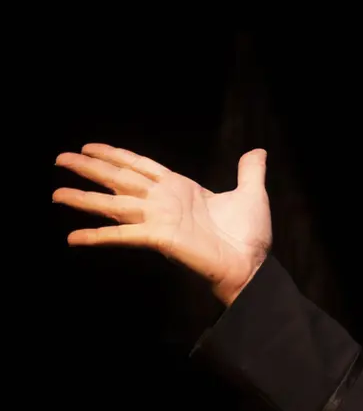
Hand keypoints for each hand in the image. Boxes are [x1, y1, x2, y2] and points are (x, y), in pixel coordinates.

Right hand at [53, 144, 272, 304]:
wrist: (253, 263)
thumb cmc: (250, 235)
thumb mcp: (252, 193)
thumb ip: (250, 171)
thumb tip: (258, 151)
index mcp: (180, 187)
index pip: (140, 165)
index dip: (115, 155)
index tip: (89, 147)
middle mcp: (163, 201)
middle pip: (119, 178)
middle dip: (90, 168)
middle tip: (60, 158)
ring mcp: (157, 219)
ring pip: (113, 203)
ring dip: (84, 198)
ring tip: (56, 193)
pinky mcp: (158, 238)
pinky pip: (122, 235)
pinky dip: (98, 235)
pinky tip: (73, 236)